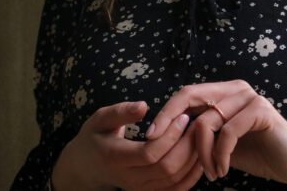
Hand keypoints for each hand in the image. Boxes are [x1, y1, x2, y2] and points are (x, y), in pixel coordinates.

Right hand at [52, 101, 202, 190]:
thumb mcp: (99, 119)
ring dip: (192, 161)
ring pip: (174, 181)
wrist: (86, 167)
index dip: (170, 136)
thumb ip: (120, 112)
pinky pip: (176, 190)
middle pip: (166, 168)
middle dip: (186, 147)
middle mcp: (127, 178)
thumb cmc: (94, 137)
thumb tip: (144, 106)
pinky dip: (191, 176)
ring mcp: (139, 189)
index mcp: (114, 157)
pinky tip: (197, 157)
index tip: (183, 117)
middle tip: (198, 126)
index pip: (149, 153)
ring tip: (199, 138)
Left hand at [148, 80, 286, 189]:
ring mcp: (249, 96)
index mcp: (225, 92)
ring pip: (207, 121)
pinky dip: (219, 155)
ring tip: (209, 173)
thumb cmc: (258, 155)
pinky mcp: (261, 110)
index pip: (185, 94)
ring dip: (202, 153)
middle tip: (159, 146)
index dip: (165, 113)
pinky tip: (221, 171)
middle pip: (190, 96)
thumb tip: (165, 134)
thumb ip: (201, 133)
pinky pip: (227, 132)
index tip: (149, 136)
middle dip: (170, 122)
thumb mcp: (222, 143)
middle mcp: (236, 88)